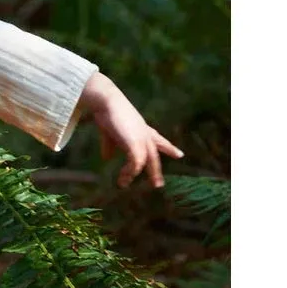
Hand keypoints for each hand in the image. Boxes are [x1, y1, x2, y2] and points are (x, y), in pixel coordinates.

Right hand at [81, 73, 182, 188]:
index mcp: (142, 130)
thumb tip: (107, 158)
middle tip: (158, 184)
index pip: (159, 140)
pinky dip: (129, 172)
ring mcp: (142, 139)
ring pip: (146, 162)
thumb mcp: (110, 132)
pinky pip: (136, 163)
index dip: (169, 148)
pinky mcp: (136, 143)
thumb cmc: (108, 113)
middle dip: (156, 170)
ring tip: (124, 184)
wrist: (108, 102)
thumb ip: (110, 146)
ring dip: (133, 174)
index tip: (179, 155)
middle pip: (155, 155)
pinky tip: (123, 178)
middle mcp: (145, 135)